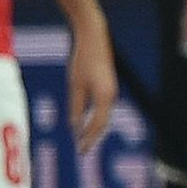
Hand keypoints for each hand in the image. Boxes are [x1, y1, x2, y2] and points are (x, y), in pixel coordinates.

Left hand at [67, 23, 116, 151]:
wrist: (94, 37)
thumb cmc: (82, 59)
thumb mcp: (75, 84)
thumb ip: (76, 107)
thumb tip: (74, 126)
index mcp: (104, 96)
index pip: (97, 125)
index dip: (89, 139)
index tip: (80, 150)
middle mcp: (112, 96)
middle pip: (103, 123)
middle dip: (92, 137)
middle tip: (81, 150)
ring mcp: (112, 90)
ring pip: (104, 116)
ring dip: (94, 128)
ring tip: (83, 139)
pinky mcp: (108, 85)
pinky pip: (104, 107)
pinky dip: (96, 117)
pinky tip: (87, 121)